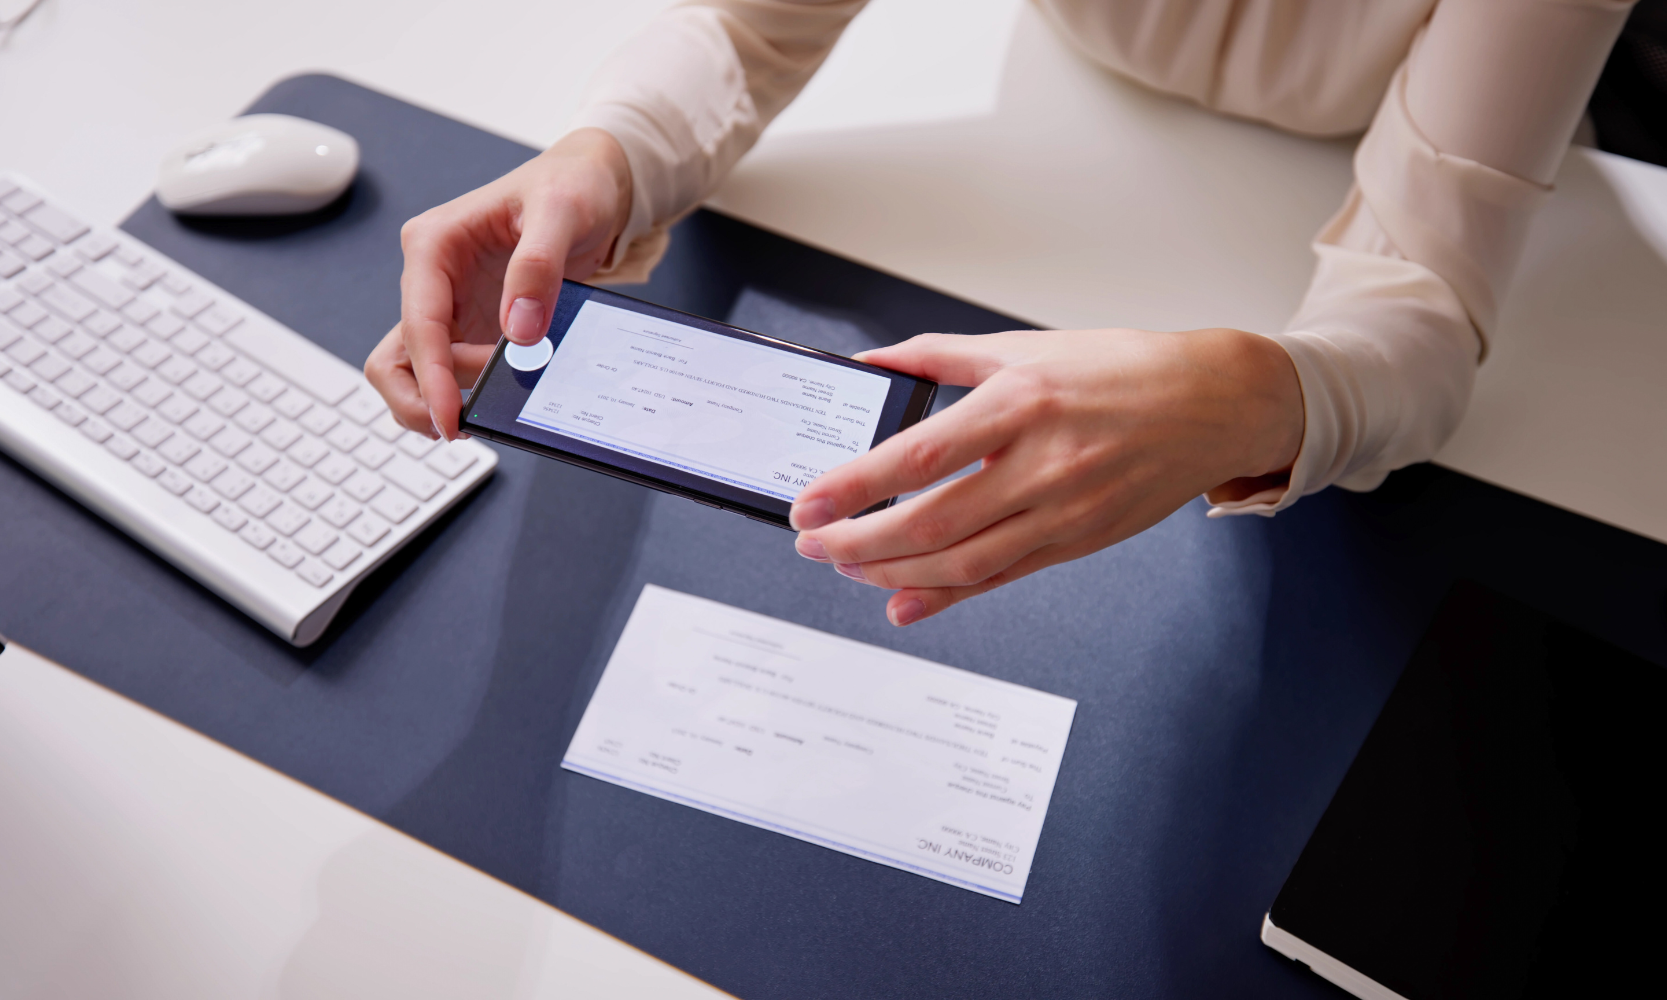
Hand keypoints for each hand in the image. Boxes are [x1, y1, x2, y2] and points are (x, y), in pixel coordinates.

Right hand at [364, 128, 632, 439]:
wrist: (590, 187)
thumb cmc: (571, 186)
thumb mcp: (562, 212)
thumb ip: (538, 266)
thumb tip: (519, 331)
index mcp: (434, 244)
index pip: (417, 324)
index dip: (431, 377)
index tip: (450, 418)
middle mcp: (431, 277)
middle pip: (395, 358)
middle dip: (423, 398)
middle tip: (469, 421)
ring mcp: (449, 305)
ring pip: (416, 371)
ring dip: (446, 398)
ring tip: (496, 401)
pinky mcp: (472, 325)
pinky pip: (455, 371)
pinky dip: (472, 391)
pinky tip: (505, 395)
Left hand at [788, 327, 1303, 625]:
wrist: (1212, 404)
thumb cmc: (1120, 369)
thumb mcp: (1024, 346)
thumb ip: (938, 355)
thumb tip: (872, 363)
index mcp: (1020, 402)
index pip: (918, 457)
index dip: (854, 488)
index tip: (809, 504)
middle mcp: (1042, 462)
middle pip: (931, 523)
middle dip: (858, 543)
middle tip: (815, 545)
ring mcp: (1063, 510)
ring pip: (962, 562)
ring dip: (894, 573)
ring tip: (849, 567)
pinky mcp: (1078, 541)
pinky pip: (1001, 578)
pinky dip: (947, 597)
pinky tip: (904, 602)